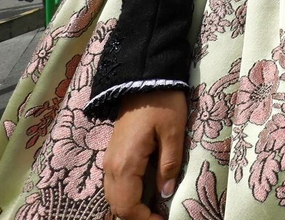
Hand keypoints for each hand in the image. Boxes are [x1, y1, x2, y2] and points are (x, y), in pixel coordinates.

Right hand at [103, 89, 186, 219]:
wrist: (144, 78)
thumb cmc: (162, 102)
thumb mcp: (174, 132)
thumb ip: (169, 164)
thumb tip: (165, 193)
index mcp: (125, 164)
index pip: (127, 206)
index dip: (144, 219)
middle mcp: (111, 166)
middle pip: (117, 205)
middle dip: (137, 216)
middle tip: (160, 216)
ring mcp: (110, 160)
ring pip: (115, 196)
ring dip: (132, 206)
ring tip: (156, 209)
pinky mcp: (114, 154)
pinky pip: (116, 184)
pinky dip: (129, 194)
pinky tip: (148, 193)